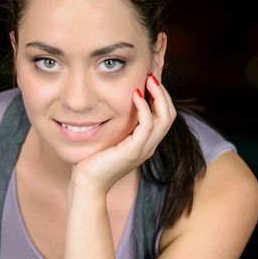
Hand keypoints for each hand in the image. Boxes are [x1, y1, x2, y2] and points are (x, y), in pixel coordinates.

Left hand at [71, 74, 175, 193]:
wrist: (88, 184)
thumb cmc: (94, 162)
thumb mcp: (110, 138)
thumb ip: (118, 125)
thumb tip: (114, 104)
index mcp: (146, 143)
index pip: (164, 116)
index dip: (160, 96)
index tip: (149, 78)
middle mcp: (149, 146)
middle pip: (169, 114)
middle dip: (163, 92)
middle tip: (150, 75)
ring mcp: (144, 149)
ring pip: (165, 118)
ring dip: (158, 95)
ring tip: (147, 79)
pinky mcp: (133, 151)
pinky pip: (148, 125)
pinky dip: (145, 107)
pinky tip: (135, 95)